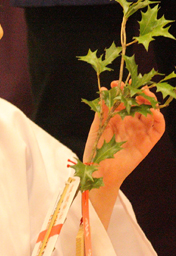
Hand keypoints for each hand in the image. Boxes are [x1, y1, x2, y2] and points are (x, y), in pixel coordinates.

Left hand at [85, 83, 164, 227]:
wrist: (98, 172)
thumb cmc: (95, 151)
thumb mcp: (97, 127)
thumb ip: (102, 110)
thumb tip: (104, 90)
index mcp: (118, 118)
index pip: (125, 100)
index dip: (123, 90)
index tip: (117, 84)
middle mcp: (130, 123)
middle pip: (140, 104)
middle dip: (139, 93)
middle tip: (134, 86)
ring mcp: (139, 132)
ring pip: (151, 113)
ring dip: (151, 102)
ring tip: (146, 95)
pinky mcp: (147, 143)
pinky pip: (157, 130)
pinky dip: (159, 119)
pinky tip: (154, 112)